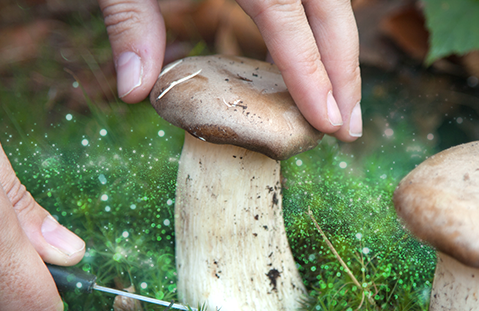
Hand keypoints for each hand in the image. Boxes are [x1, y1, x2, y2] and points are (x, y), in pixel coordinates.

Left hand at [98, 0, 361, 141]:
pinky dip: (327, 24)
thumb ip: (130, 21)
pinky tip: (328, 58)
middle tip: (349, 131)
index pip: (286, 19)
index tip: (327, 120)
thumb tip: (136, 92)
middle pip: (330, 8)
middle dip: (344, 70)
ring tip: (345, 104)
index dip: (309, 72)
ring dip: (342, 50)